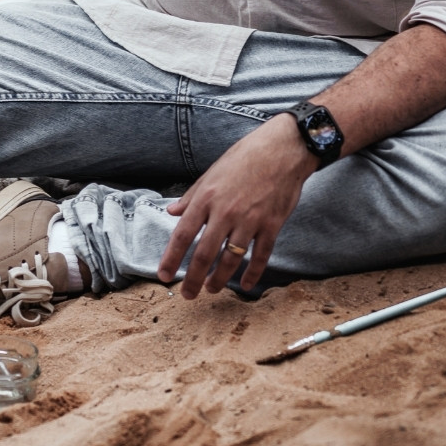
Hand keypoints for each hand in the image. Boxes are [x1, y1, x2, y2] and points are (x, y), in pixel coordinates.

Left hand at [158, 114, 316, 297]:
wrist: (281, 149)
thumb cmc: (244, 157)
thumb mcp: (212, 172)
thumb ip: (191, 195)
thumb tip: (172, 211)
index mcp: (206, 197)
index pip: (183, 234)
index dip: (171, 258)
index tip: (163, 275)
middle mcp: (225, 211)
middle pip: (204, 253)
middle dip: (193, 278)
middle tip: (187, 295)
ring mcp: (249, 220)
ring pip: (230, 259)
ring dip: (219, 279)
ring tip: (211, 290)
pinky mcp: (271, 225)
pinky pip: (260, 256)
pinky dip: (252, 273)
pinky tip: (245, 285)